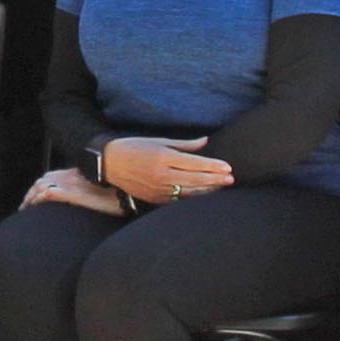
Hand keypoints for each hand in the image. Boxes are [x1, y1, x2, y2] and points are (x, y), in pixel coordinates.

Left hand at [19, 169, 129, 217]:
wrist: (126, 180)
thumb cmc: (119, 187)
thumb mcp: (104, 185)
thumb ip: (94, 187)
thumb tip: (94, 195)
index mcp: (77, 173)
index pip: (52, 177)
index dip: (41, 187)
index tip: (35, 197)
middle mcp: (70, 175)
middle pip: (43, 180)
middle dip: (31, 193)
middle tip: (25, 206)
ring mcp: (70, 183)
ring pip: (41, 186)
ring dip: (31, 197)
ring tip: (25, 209)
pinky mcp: (72, 192)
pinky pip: (48, 193)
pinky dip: (39, 199)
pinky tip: (35, 206)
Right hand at [96, 137, 230, 205]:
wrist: (108, 165)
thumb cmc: (133, 148)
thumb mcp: (158, 141)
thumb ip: (184, 145)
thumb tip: (205, 141)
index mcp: (162, 158)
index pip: (194, 163)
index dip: (212, 166)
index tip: (227, 167)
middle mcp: (162, 175)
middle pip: (195, 179)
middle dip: (215, 180)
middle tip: (231, 179)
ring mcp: (159, 189)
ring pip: (189, 192)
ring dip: (207, 189)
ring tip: (222, 186)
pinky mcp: (155, 199)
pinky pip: (179, 199)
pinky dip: (194, 196)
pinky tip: (204, 193)